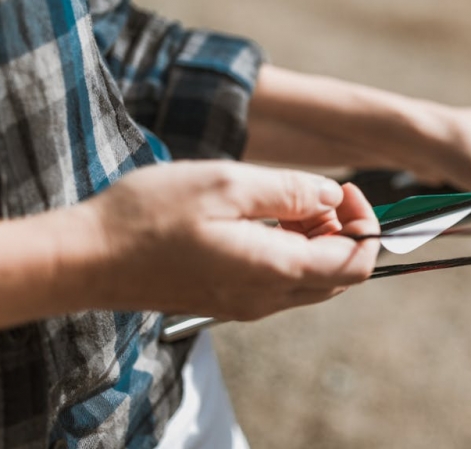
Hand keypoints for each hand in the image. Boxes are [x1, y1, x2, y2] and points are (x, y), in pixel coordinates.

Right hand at [78, 161, 378, 320]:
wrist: (86, 258)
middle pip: (340, 275)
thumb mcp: (227, 184)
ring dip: (315, 240)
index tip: (346, 188)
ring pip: (311, 279)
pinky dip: (289, 250)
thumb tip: (333, 198)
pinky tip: (259, 220)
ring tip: (284, 202)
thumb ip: (291, 192)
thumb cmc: (150, 216)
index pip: (356, 263)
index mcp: (276, 271)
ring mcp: (247, 304)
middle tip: (315, 193)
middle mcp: (267, 298)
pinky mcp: (228, 300)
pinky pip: (280, 281)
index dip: (365, 223)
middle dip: (342, 231)